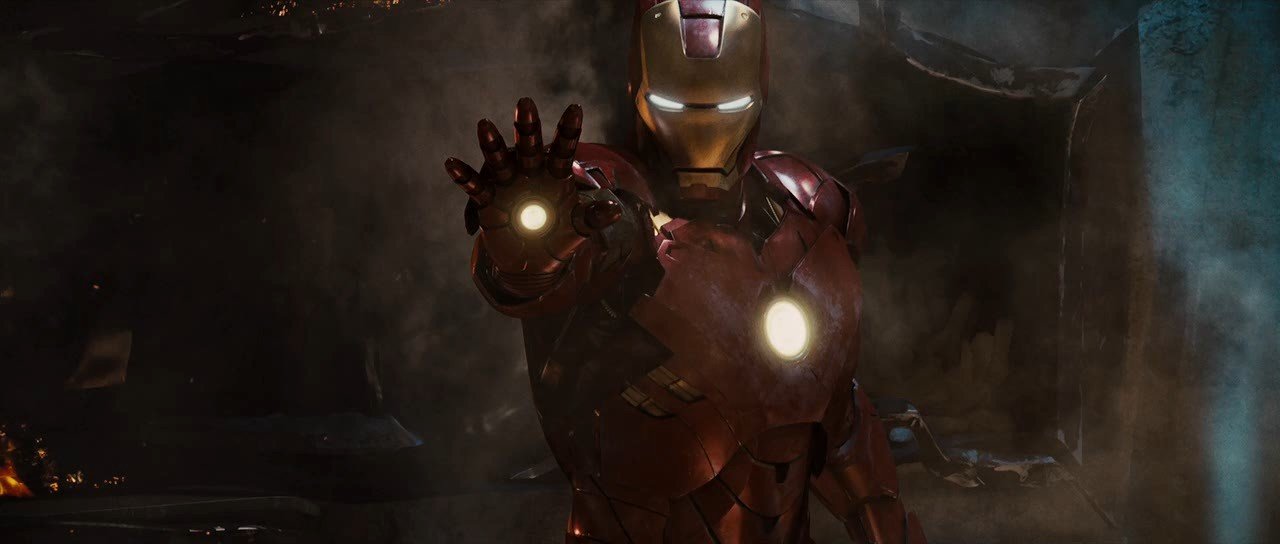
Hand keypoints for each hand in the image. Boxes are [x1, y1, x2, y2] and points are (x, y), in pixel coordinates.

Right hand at [445, 98, 621, 295]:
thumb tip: (616, 209)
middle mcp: (530, 173)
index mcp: (555, 175)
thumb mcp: (579, 230)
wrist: (534, 264)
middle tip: (525, 103)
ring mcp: (507, 185)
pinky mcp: (488, 201)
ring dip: (492, 144)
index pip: (563, 150)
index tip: (575, 108)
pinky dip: (464, 176)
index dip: (568, 131)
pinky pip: (475, 187)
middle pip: (528, 147)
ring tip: (484, 125)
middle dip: (525, 127)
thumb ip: (593, 217)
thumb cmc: (560, 240)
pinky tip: (451, 163)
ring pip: (499, 160)